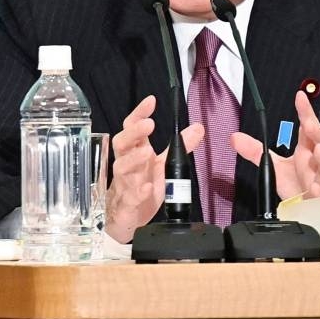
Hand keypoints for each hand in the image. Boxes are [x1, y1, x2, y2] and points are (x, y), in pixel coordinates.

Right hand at [103, 95, 203, 242]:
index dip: (139, 113)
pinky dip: (137, 192)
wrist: (127, 218)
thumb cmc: (142, 186)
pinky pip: (129, 197)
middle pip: (121, 143)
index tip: (151, 100)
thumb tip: (199, 127)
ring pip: (121, 168)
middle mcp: (127, 164)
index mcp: (136, 151)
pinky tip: (146, 188)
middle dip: (133, 133)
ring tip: (147, 152)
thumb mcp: (165, 164)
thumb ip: (180, 146)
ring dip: (133, 159)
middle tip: (149, 124)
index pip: (132, 127)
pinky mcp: (127, 204)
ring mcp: (125, 183)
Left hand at [231, 90, 319, 199]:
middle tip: (309, 123)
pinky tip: (315, 188)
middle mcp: (317, 162)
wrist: (314, 207)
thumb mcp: (274, 166)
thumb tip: (235, 137)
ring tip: (318, 150)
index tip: (299, 97)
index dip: (305, 111)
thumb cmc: (299, 183)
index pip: (307, 126)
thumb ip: (256, 151)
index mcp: (307, 150)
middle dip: (317, 132)